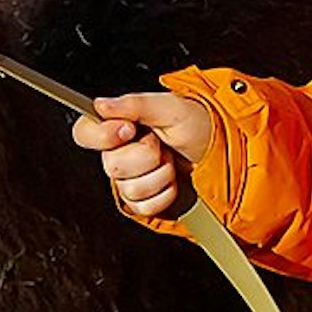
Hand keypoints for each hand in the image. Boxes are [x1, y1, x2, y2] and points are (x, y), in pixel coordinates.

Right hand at [71, 92, 212, 217]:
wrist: (227, 151)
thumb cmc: (200, 124)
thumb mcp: (171, 106)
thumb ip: (134, 104)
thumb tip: (101, 104)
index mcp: (119, 126)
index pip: (85, 133)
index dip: (103, 135)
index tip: (129, 130)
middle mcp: (120, 152)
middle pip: (112, 166)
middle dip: (146, 155)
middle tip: (162, 144)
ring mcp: (131, 179)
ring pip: (129, 189)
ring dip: (159, 175)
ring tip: (171, 160)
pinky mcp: (144, 202)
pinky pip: (143, 207)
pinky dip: (164, 194)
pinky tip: (173, 180)